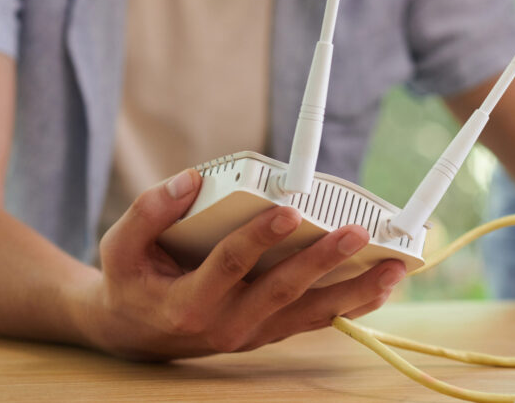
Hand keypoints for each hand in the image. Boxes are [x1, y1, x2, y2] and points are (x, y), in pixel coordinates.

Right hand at [74, 169, 405, 360]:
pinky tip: (383, 285)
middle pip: (282, 290)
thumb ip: (149, 211)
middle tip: (356, 232)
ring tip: (393, 268)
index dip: (258, 238)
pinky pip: (316, 319)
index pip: (229, 266)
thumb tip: (191, 180)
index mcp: (188, 303)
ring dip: (355, 290)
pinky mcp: (272, 331)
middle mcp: (226, 325)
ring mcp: (254, 333)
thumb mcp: (120, 248)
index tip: (288, 209)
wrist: (137, 335)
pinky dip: (352, 304)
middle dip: (322, 260)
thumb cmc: (133, 282)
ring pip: (310, 312)